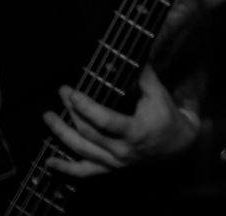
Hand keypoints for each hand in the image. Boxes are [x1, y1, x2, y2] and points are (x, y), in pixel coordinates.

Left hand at [42, 64, 199, 176]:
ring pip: (81, 150)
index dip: (86, 108)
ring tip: (49, 117)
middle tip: (62, 93)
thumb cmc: (167, 117)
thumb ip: (144, 77)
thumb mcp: (159, 95)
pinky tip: (48, 161)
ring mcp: (114, 162)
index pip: (105, 121)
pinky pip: (84, 171)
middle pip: (88, 132)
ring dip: (61, 133)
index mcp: (135, 132)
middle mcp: (122, 151)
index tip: (72, 93)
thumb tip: (132, 55)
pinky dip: (65, 168)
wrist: (177, 145)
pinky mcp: (110, 168)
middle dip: (72, 111)